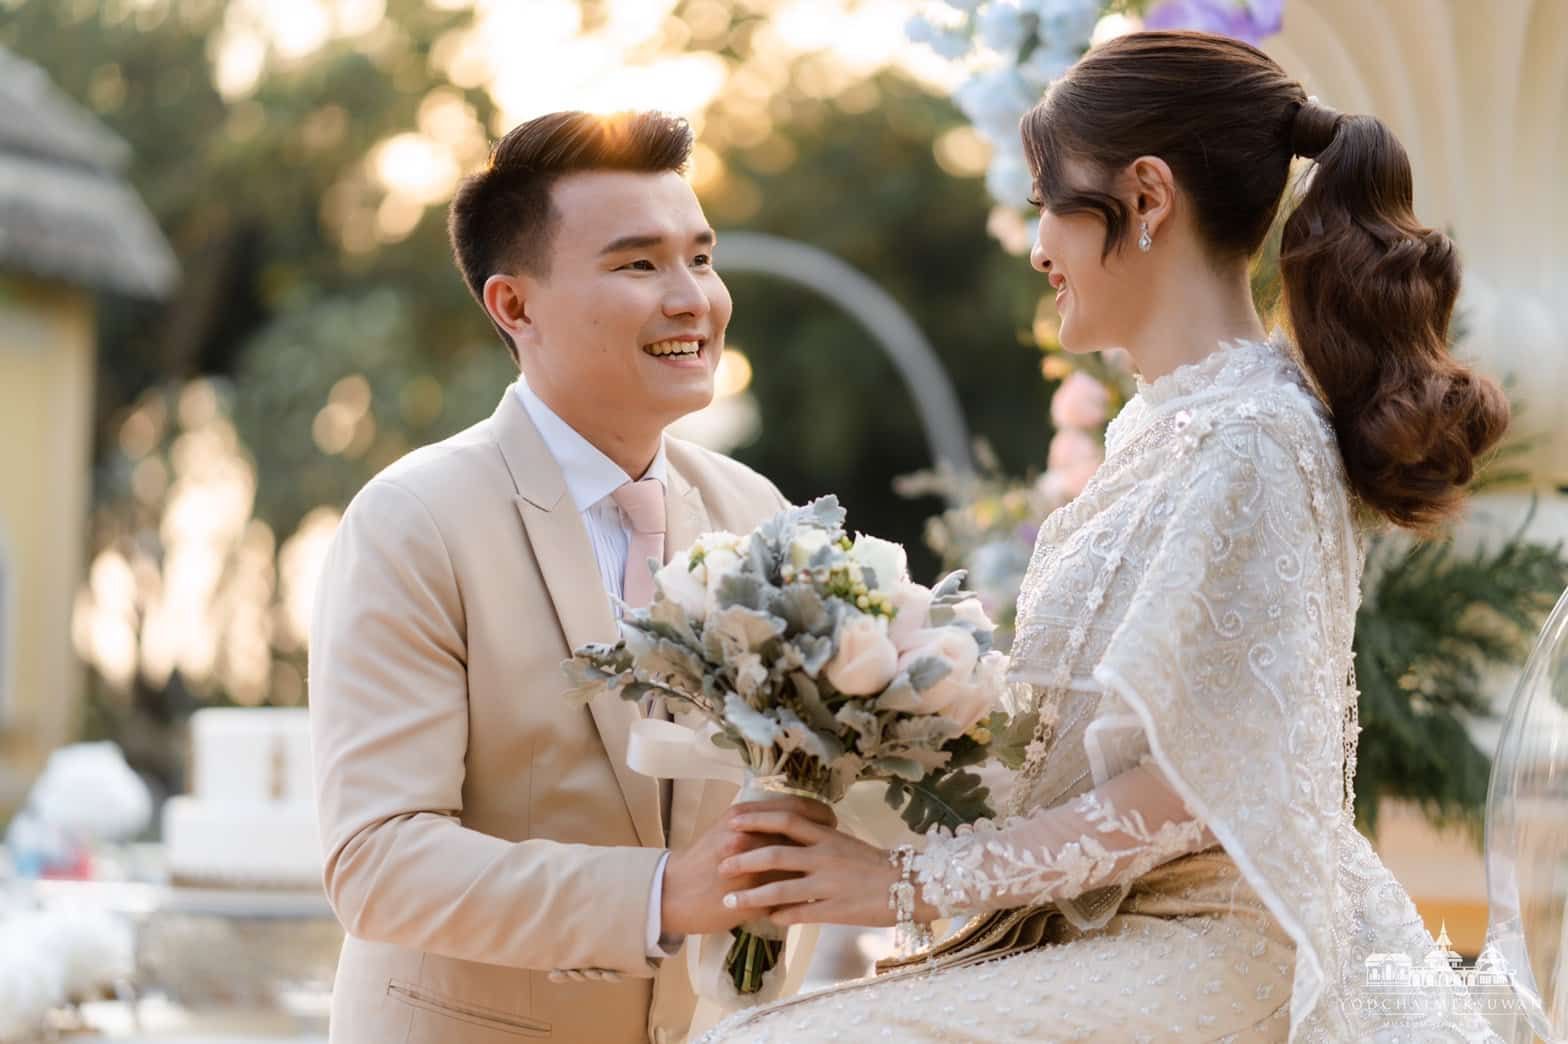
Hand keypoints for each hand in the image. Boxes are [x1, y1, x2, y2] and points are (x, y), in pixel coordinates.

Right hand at [660, 797, 835, 937]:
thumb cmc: (701, 860)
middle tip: (839, 841)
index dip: (817, 812)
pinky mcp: (751, 899)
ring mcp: (750, 870)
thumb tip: (787, 816)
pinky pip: (786, 897)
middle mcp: (748, 839)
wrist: (674, 893)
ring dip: (818, 869)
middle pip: (800, 835)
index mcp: (742, 819)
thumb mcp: (726, 830)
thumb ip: (755, 822)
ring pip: (797, 866)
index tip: (831, 817)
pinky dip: (804, 895)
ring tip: (833, 869)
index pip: (791, 809)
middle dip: (824, 838)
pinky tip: (817, 896)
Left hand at [717, 809, 940, 927]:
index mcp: (827, 835)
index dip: (757, 818)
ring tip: (729, 901)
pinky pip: (800, 914)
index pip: (786, 819)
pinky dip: (779, 917)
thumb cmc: (875, 864)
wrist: (909, 886)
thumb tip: (787, 833)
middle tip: (720, 863)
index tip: (731, 818)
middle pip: (776, 854)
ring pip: (781, 889)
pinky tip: (765, 920)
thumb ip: (816, 840)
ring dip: (752, 895)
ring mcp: (828, 884)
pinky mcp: (835, 910)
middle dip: (744, 859)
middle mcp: (825, 856)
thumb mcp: (844, 843)